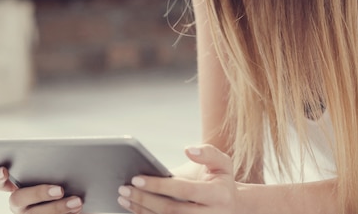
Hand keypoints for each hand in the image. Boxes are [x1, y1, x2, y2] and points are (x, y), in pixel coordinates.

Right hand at [0, 167, 83, 213]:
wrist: (77, 204)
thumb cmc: (68, 185)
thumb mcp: (59, 174)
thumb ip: (53, 168)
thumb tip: (64, 158)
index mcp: (19, 187)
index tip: (4, 171)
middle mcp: (20, 204)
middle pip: (18, 199)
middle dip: (39, 193)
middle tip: (60, 189)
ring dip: (57, 208)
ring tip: (77, 202)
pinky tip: (78, 211)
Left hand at [117, 145, 239, 213]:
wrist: (234, 207)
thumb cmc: (222, 181)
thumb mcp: (223, 163)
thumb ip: (208, 153)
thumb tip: (189, 150)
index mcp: (219, 195)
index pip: (184, 190)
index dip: (159, 185)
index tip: (136, 178)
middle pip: (171, 211)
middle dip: (144, 199)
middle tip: (123, 188)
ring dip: (141, 211)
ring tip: (124, 198)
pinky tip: (134, 208)